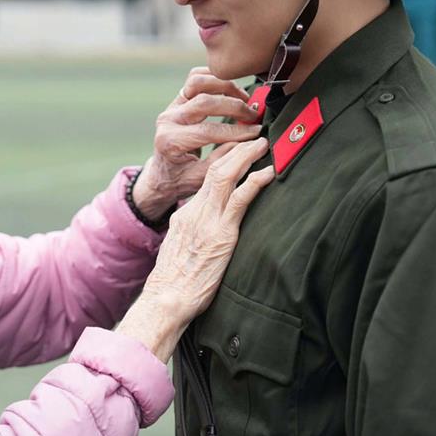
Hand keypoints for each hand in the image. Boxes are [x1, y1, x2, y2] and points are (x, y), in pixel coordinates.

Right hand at [116, 138, 273, 361]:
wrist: (167, 299)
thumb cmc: (175, 283)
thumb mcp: (181, 249)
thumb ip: (194, 234)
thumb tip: (206, 232)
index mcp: (186, 213)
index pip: (205, 176)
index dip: (222, 158)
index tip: (235, 146)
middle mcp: (195, 210)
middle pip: (215, 168)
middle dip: (235, 148)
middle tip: (253, 137)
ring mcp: (208, 220)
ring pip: (226, 175)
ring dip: (246, 156)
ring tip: (263, 145)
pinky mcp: (222, 234)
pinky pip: (240, 199)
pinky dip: (255, 181)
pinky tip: (268, 173)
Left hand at [133, 67, 261, 219]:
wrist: (162, 174)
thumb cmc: (182, 178)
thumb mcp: (201, 178)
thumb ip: (222, 160)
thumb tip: (249, 142)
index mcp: (171, 142)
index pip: (208, 131)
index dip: (236, 131)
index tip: (256, 132)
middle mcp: (168, 120)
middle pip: (204, 102)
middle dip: (234, 107)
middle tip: (254, 115)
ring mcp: (171, 107)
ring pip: (197, 82)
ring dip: (225, 87)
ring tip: (245, 99)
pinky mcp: (178, 99)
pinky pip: (195, 79)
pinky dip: (215, 78)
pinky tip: (232, 90)